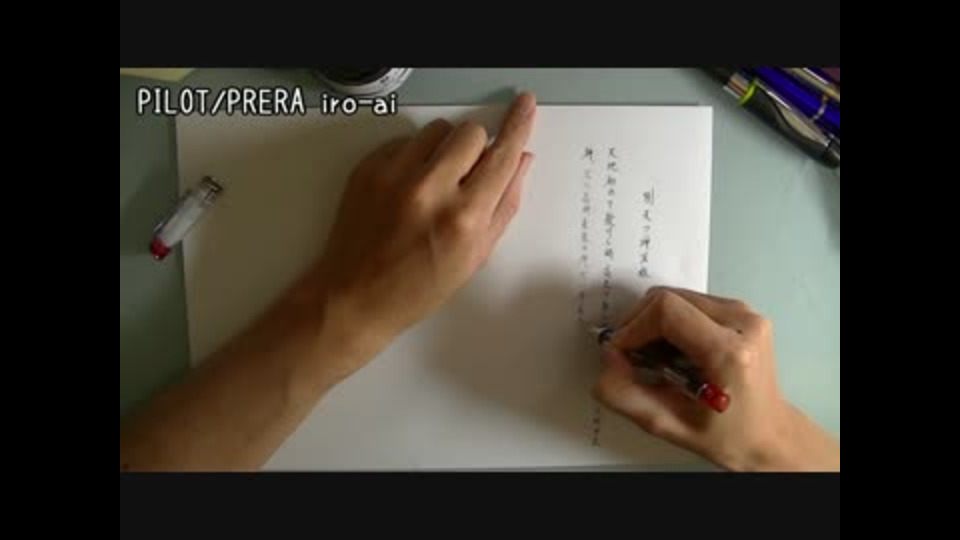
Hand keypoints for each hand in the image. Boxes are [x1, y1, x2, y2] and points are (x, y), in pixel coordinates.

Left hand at [310, 93, 536, 365]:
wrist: (355, 297)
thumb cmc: (418, 287)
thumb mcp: (474, 257)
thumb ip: (504, 205)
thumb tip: (522, 160)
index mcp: (464, 218)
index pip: (502, 156)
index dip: (518, 125)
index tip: (525, 103)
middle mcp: (430, 190)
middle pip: (470, 132)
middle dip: (476, 148)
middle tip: (465, 178)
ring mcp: (394, 176)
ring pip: (438, 129)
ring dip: (444, 148)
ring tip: (433, 183)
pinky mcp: (368, 169)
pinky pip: (405, 141)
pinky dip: (413, 157)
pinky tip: (407, 189)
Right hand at [593, 286, 839, 470]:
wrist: (769, 434)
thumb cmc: (726, 436)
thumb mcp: (667, 425)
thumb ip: (625, 395)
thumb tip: (608, 359)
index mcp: (730, 352)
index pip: (666, 310)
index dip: (633, 327)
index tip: (621, 353)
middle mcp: (743, 323)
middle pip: (669, 297)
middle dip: (639, 324)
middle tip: (632, 357)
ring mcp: (746, 313)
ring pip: (677, 297)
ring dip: (654, 323)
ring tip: (655, 357)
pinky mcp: (742, 312)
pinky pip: (691, 302)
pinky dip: (670, 322)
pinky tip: (673, 351)